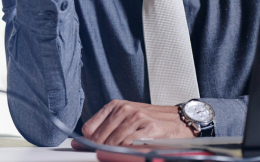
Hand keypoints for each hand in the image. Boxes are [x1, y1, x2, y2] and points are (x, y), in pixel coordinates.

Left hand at [71, 100, 195, 148]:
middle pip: (100, 138)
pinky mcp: (148, 128)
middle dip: (101, 150)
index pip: (89, 128)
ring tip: (122, 153)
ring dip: (114, 152)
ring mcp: (136, 117)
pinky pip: (129, 145)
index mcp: (115, 106)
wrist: (178, 120)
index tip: (89, 150)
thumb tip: (81, 141)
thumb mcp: (125, 117)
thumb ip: (105, 127)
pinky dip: (127, 152)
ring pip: (113, 142)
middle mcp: (124, 109)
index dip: (88, 142)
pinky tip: (133, 150)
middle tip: (108, 154)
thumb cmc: (150, 121)